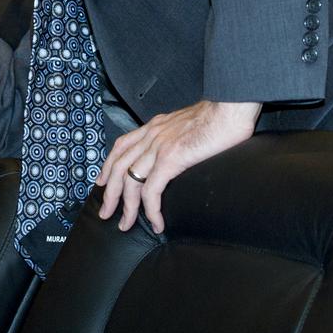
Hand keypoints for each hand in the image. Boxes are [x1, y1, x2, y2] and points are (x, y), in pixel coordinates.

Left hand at [96, 100, 260, 233]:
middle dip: (110, 193)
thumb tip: (181, 149)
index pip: (121, 146)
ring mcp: (158, 147)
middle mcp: (151, 135)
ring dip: (126, 207)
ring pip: (130, 182)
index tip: (102, 182)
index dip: (108, 166)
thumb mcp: (188, 123)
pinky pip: (152, 190)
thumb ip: (178, 135)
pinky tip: (156, 223)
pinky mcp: (170, 159)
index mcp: (154, 126)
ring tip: (126, 224)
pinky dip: (151, 210)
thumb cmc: (219, 116)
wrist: (230, 108)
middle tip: (106, 213)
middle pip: (119, 167)